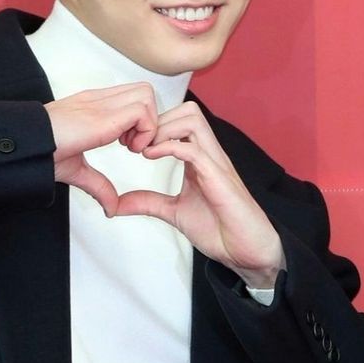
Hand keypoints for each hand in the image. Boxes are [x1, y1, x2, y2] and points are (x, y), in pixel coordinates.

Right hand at [45, 82, 157, 216]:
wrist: (25, 147)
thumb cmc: (40, 153)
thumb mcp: (77, 171)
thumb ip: (99, 185)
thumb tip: (111, 208)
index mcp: (92, 107)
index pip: (131, 97)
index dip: (140, 120)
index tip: (128, 144)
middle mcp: (99, 100)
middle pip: (145, 90)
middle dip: (150, 118)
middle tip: (134, 143)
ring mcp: (101, 104)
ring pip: (147, 95)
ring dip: (148, 123)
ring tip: (131, 146)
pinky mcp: (103, 116)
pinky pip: (142, 110)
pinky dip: (145, 130)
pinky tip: (128, 147)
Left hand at [115, 101, 285, 287]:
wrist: (246, 252)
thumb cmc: (219, 229)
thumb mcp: (174, 212)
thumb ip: (148, 203)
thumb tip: (117, 204)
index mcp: (198, 158)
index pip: (179, 120)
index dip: (152, 124)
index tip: (129, 142)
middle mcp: (208, 154)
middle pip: (187, 110)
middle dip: (156, 120)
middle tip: (134, 143)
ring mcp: (215, 163)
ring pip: (192, 119)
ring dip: (162, 129)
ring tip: (143, 149)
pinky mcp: (218, 178)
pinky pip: (194, 149)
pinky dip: (169, 148)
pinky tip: (150, 157)